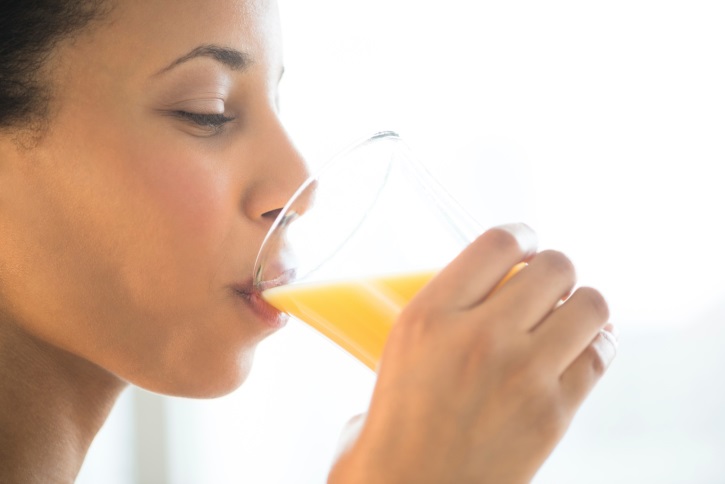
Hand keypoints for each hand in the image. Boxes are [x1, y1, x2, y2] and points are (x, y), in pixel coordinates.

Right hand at [328, 224, 616, 483]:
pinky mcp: (553, 412)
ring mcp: (523, 373)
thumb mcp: (394, 357)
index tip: (525, 244)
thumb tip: (466, 304)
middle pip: (553, 266)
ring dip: (581, 305)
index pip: (498, 242)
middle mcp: (479, 335)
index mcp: (430, 316)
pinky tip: (579, 352)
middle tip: (546, 286)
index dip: (521, 236)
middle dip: (555, 270)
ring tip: (567, 318)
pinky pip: (599, 355)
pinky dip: (595, 347)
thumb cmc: (390, 435)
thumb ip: (433, 321)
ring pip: (588, 305)